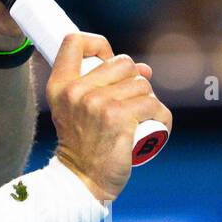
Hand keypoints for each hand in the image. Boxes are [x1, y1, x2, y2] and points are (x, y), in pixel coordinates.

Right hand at [45, 33, 170, 201]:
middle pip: (123, 62)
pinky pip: (154, 105)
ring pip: (142, 84)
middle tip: (129, 104)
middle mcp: (76, 91)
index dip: (99, 45)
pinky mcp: (119, 118)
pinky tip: (155, 128)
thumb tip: (145, 68)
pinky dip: (161, 118)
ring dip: (148, 101)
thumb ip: (99, 84)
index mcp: (60, 85)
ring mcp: (97, 103)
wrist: (81, 180)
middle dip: (134, 81)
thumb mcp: (74, 110)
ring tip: (140, 120)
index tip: (107, 62)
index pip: (75, 41)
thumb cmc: (83, 145)